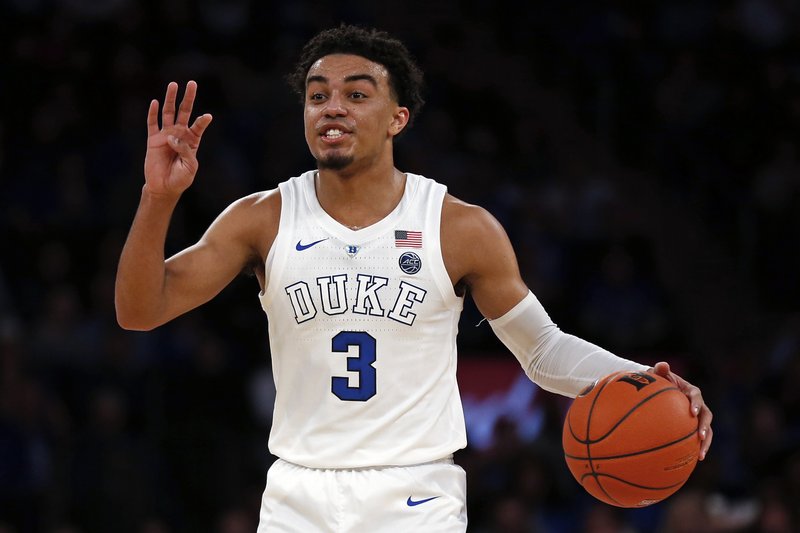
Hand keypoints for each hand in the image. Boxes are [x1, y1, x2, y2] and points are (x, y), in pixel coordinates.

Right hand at [144, 81, 212, 196]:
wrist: (164, 187)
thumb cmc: (180, 179)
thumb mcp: (190, 167)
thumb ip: (185, 151)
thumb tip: (172, 137)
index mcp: (192, 141)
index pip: (198, 126)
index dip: (202, 121)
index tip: (207, 116)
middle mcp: (180, 134)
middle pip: (184, 112)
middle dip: (188, 98)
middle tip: (192, 83)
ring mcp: (166, 135)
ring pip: (168, 113)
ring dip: (170, 99)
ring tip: (173, 84)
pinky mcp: (153, 139)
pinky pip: (152, 123)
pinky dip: (153, 113)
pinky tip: (155, 102)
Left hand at [651, 361, 712, 460]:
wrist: (659, 391)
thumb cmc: (658, 382)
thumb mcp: (658, 375)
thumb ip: (659, 370)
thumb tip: (662, 364)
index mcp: (690, 391)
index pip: (696, 396)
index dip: (696, 404)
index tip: (692, 412)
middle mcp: (698, 404)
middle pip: (707, 416)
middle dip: (705, 426)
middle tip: (700, 436)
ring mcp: (697, 417)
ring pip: (707, 430)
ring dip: (706, 443)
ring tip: (701, 455)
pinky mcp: (693, 427)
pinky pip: (697, 439)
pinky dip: (696, 449)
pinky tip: (691, 462)